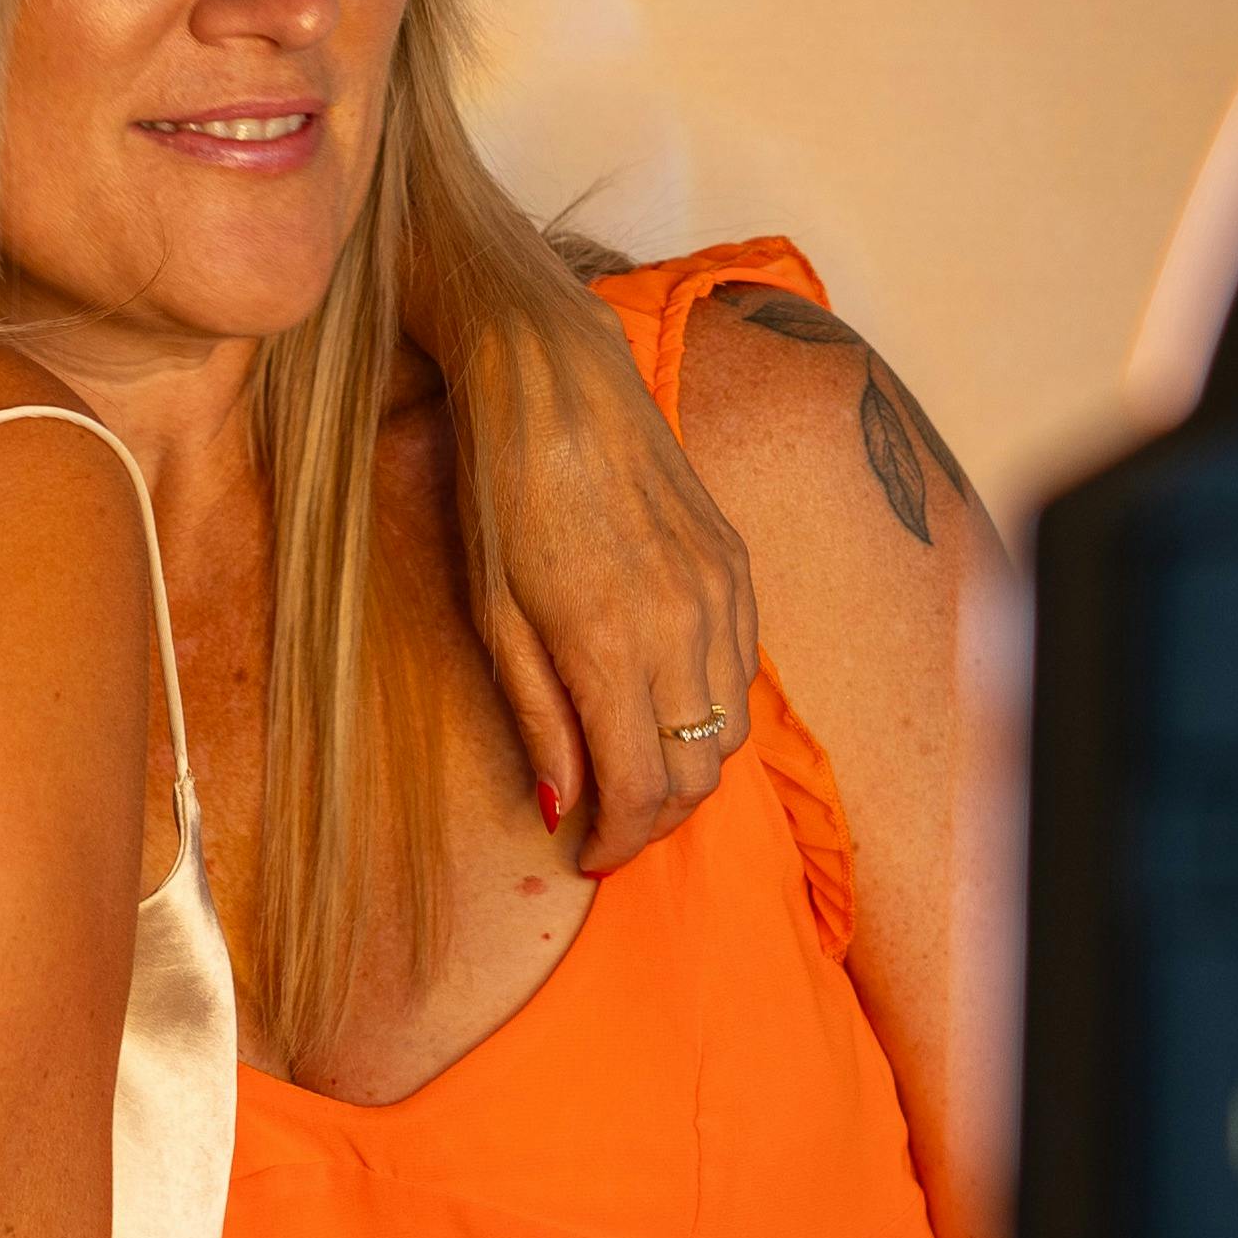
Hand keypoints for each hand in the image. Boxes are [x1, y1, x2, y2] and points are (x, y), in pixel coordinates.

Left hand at [449, 295, 757, 867]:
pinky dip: (710, 710)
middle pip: (698, 774)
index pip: (642, 790)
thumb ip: (537, 716)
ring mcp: (721, 593)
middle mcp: (683, 627)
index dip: (619, 840)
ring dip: (688, 769)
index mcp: (610, 646)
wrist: (555, 383)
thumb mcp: (494, 614)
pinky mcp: (737, 565)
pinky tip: (663, 705)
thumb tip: (560, 806)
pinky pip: (743, 671)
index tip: (586, 854)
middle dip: (656, 818)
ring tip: (633, 770)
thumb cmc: (501, 493)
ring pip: (731, 730)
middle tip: (607, 823)